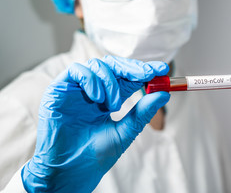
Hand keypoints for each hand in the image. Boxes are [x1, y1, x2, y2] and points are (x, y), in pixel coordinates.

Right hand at [21, 56, 169, 191]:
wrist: (70, 170)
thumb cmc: (95, 154)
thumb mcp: (125, 131)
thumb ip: (142, 112)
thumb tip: (164, 94)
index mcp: (109, 99)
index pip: (128, 78)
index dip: (145, 71)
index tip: (162, 70)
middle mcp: (94, 90)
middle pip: (114, 66)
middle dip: (133, 68)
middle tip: (147, 73)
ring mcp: (77, 89)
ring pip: (97, 65)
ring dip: (111, 81)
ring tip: (114, 105)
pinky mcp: (59, 89)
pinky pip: (77, 71)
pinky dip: (91, 80)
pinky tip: (98, 99)